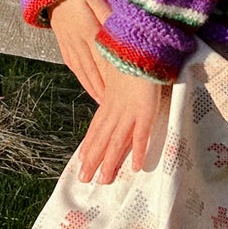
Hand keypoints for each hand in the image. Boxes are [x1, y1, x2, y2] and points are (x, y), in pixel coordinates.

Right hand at [49, 0, 110, 100]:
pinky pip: (75, 69)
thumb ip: (108, 16)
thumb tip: (119, 33)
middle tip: (118, 107)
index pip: (104, 59)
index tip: (124, 92)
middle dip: (106, 90)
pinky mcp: (65, 47)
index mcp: (88, 31)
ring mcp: (70, 46)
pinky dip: (85, 82)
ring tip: (106, 105)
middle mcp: (78, 42)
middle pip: (95, 71)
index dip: (114, 78)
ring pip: (84, 73)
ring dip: (95, 90)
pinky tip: (92, 91)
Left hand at [77, 68, 169, 185]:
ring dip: (110, 163)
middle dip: (93, 160)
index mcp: (109, 101)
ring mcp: (130, 112)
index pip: (96, 127)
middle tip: (85, 179)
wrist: (140, 48)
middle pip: (102, 139)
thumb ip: (114, 85)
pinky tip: (135, 166)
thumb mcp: (118, 74)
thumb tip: (111, 92)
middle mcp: (116, 110)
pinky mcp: (145, 112)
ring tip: (104, 180)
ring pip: (116, 142)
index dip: (89, 145)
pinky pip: (140, 135)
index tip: (82, 159)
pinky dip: (137, 151)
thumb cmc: (131, 59)